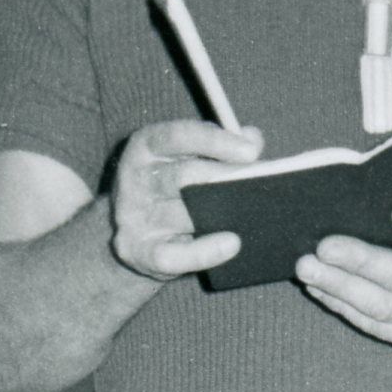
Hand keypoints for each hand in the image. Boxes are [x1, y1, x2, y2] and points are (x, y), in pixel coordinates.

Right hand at [109, 118, 262, 281]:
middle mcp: (135, 179)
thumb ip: (221, 145)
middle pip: (183, 176)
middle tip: (257, 185)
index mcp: (145, 147)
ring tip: (255, 213)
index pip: (177, 136)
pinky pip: (173, 255)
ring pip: (183, 215)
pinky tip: (232, 244)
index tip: (250, 151)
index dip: (215, 141)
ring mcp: (134, 218)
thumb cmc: (172, 189)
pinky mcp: (138, 252)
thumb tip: (253, 138)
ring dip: (220, 215)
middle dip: (223, 179)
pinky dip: (204, 252)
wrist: (137, 234)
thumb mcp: (189, 157)